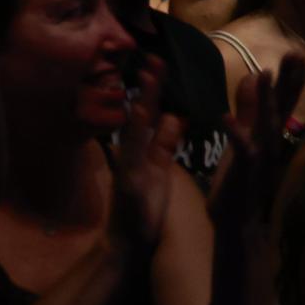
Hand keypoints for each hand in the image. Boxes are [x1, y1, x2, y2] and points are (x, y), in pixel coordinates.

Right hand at [108, 60, 182, 251]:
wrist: (129, 245)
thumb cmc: (144, 209)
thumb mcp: (158, 171)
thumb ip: (164, 145)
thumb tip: (176, 117)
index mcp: (144, 151)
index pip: (151, 115)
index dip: (156, 90)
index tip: (160, 63)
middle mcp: (133, 154)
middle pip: (142, 115)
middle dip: (150, 88)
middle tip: (155, 59)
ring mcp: (129, 166)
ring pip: (137, 129)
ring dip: (144, 103)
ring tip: (150, 77)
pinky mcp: (130, 181)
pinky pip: (135, 156)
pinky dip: (138, 136)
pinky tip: (143, 118)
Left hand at [210, 56, 304, 232]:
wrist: (236, 223)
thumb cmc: (240, 180)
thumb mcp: (244, 138)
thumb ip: (249, 109)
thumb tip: (256, 76)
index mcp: (269, 136)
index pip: (284, 102)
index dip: (291, 79)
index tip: (299, 52)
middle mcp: (270, 146)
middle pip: (282, 109)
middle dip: (289, 82)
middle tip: (297, 54)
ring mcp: (260, 160)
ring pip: (266, 127)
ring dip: (266, 101)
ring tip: (264, 74)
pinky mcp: (244, 174)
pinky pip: (241, 152)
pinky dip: (236, 135)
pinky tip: (225, 117)